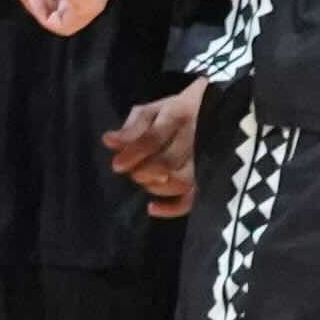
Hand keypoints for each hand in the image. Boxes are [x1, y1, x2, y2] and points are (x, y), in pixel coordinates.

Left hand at [105, 82, 206, 215]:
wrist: (210, 110)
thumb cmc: (173, 112)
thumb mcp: (151, 111)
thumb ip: (131, 127)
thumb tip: (109, 141)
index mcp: (177, 116)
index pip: (153, 139)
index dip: (132, 154)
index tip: (117, 165)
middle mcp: (192, 137)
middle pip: (166, 163)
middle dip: (142, 172)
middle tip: (133, 171)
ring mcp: (202, 159)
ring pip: (181, 181)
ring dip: (156, 187)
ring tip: (146, 181)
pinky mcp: (205, 176)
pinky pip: (192, 197)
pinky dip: (172, 209)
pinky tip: (152, 208)